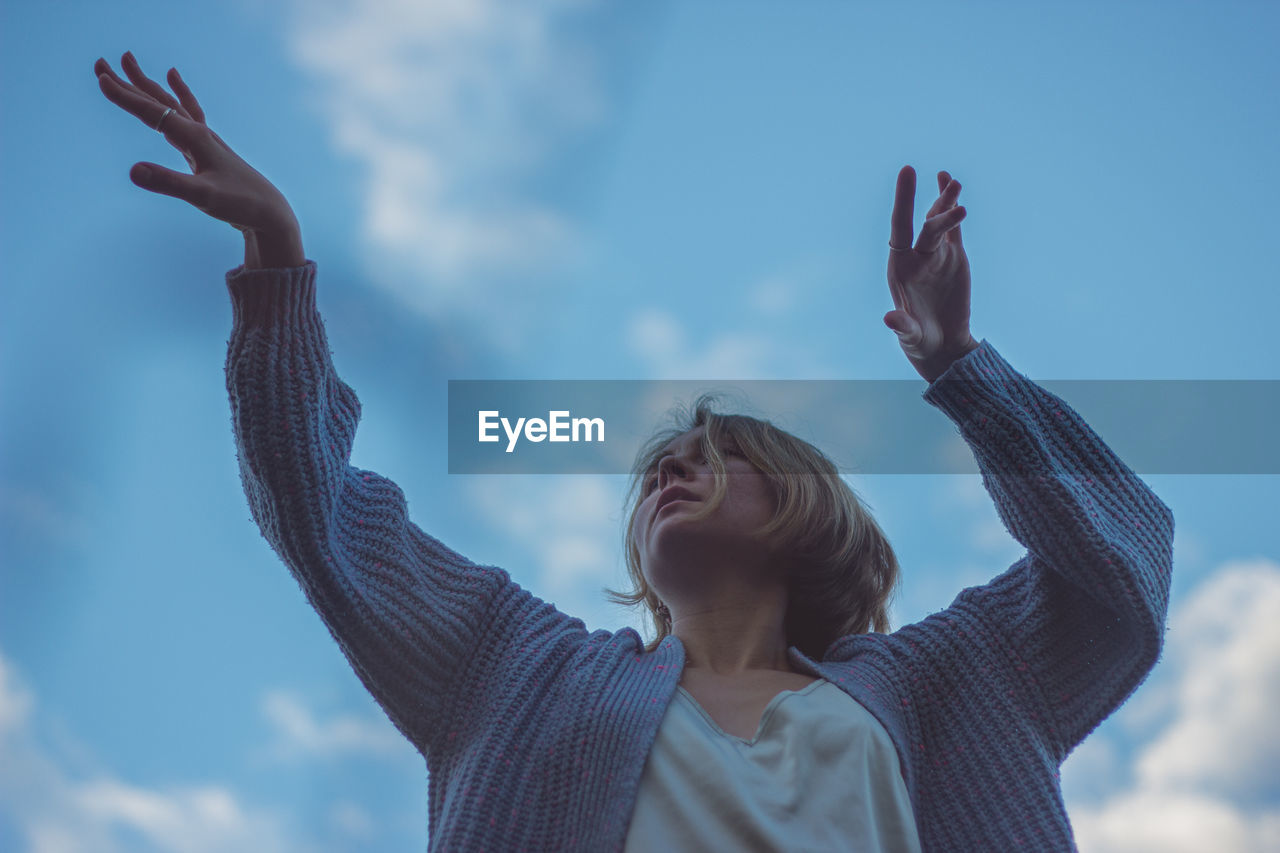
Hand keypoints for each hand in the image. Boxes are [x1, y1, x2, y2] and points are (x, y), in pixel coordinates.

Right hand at [95, 52, 300, 240]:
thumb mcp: (202, 197)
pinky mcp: (208, 151)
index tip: (99, 79)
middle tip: (101, 62)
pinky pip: (188, 115)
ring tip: (130, 64)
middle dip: (129, 83)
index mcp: (195, 138)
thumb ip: (168, 183)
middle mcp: (200, 133)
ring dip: (148, 86)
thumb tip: (133, 171)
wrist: (270, 214)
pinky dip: (178, 96)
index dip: (125, 97)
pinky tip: (174, 83)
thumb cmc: (241, 204)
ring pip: (171, 105)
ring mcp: (205, 141)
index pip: (153, 112)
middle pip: (159, 101)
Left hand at [885, 165, 977, 382]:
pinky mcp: (953, 258)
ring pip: (939, 222)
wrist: (940, 343)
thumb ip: (901, 327)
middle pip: (927, 226)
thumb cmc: (919, 340)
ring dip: (947, 202)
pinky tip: (952, 186)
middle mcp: (916, 257)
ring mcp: (935, 255)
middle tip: (953, 191)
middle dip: (939, 210)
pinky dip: (952, 209)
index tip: (908, 172)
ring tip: (954, 182)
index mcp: (900, 268)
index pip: (900, 228)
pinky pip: (953, 229)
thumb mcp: (910, 336)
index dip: (904, 201)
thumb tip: (889, 320)